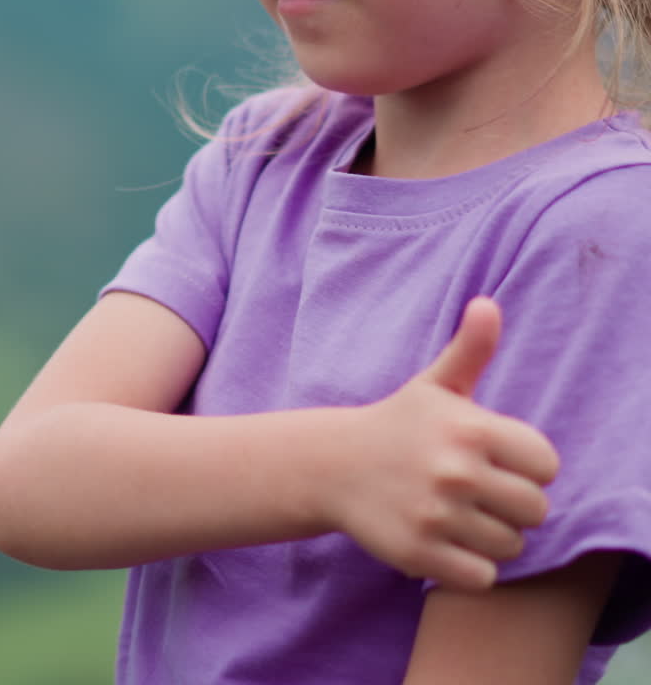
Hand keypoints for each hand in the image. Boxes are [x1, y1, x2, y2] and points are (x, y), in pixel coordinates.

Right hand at [327, 298, 558, 590]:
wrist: (335, 465)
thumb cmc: (400, 423)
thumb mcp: (436, 383)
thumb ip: (470, 348)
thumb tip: (487, 304)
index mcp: (470, 428)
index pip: (547, 464)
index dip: (529, 465)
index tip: (502, 461)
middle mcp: (456, 471)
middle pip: (535, 510)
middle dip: (515, 505)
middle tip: (484, 492)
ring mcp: (437, 516)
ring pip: (511, 547)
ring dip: (493, 537)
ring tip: (464, 516)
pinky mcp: (420, 555)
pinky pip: (483, 577)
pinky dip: (472, 567)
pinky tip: (450, 541)